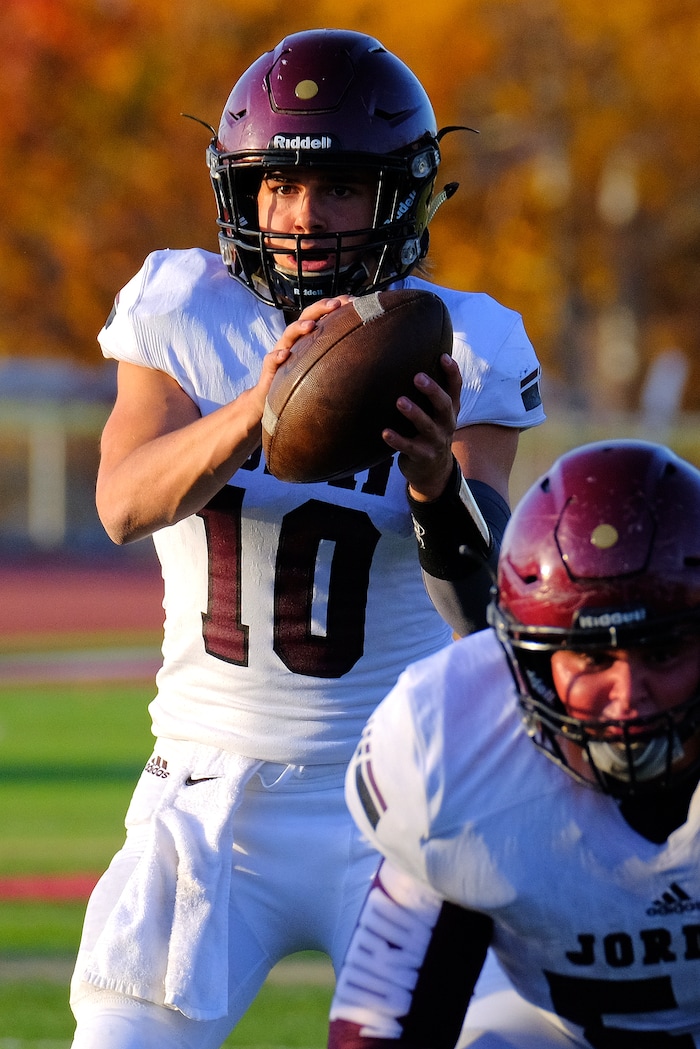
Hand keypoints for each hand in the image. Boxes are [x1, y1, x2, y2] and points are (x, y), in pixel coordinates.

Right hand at [255, 297, 349, 410]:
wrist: (273, 399)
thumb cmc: (303, 380)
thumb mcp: (323, 365)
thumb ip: (338, 354)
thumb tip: (369, 350)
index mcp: (310, 337)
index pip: (322, 315)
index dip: (334, 305)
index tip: (352, 300)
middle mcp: (296, 341)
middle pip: (306, 317)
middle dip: (320, 308)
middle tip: (336, 305)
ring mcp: (281, 352)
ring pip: (288, 334)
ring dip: (299, 327)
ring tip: (311, 325)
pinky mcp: (271, 369)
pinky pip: (271, 360)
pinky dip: (277, 356)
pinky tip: (285, 355)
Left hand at [383, 353, 461, 500]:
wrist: (433, 472)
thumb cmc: (429, 434)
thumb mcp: (435, 415)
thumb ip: (429, 394)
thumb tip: (410, 360)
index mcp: (450, 411)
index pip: (456, 389)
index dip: (452, 373)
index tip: (443, 356)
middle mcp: (446, 425)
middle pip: (444, 405)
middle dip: (433, 391)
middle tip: (418, 377)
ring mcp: (436, 442)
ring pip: (427, 426)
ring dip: (414, 413)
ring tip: (400, 401)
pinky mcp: (423, 456)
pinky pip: (409, 448)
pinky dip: (397, 440)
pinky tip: (385, 432)